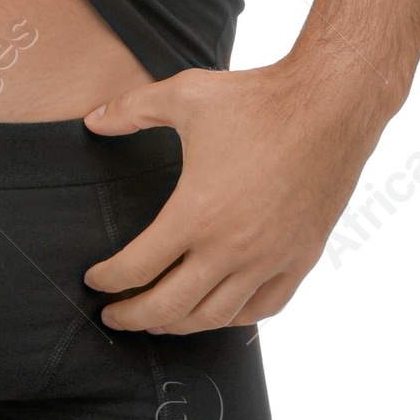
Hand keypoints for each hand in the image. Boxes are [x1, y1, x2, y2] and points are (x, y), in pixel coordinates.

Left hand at [80, 56, 384, 332]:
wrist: (329, 106)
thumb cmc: (256, 100)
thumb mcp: (184, 95)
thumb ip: (131, 110)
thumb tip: (91, 120)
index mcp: (196, 213)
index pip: (137, 268)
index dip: (108, 280)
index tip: (94, 280)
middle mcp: (231, 248)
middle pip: (170, 307)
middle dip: (133, 317)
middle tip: (113, 316)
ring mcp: (269, 259)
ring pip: (215, 316)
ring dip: (178, 325)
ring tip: (157, 321)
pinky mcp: (300, 258)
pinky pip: (263, 308)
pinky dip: (234, 318)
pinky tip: (218, 311)